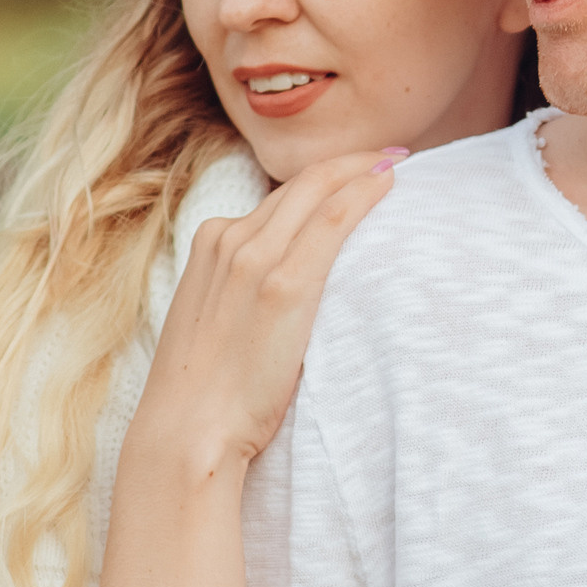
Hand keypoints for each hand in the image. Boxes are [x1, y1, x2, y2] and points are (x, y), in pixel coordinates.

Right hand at [128, 148, 399, 478]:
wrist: (186, 433)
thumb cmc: (206, 392)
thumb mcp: (217, 322)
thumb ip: (245, 290)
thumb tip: (290, 292)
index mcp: (211, 243)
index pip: (279, 196)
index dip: (324, 177)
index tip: (358, 171)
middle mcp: (230, 239)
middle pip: (301, 182)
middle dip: (350, 160)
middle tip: (393, 154)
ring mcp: (254, 258)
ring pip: (318, 189)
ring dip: (363, 166)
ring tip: (399, 160)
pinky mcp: (283, 285)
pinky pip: (332, 219)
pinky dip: (363, 192)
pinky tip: (389, 183)